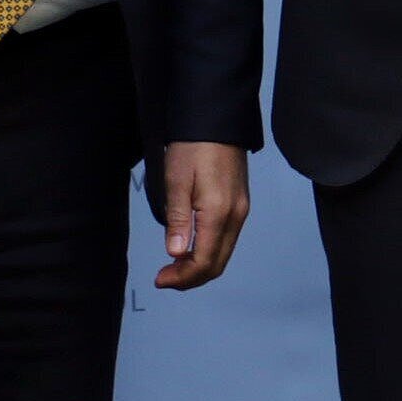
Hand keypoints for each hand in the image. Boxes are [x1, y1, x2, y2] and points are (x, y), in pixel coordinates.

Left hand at [154, 141, 249, 289]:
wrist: (217, 120)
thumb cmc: (192, 147)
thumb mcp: (176, 181)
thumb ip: (177, 219)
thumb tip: (176, 253)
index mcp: (219, 213)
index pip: (204, 261)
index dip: (182, 277)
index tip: (160, 279)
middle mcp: (236, 216)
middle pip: (218, 263)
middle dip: (191, 277)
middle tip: (164, 277)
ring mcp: (241, 210)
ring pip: (224, 253)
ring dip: (200, 266)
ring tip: (174, 265)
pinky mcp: (240, 204)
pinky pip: (227, 239)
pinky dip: (209, 251)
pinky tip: (191, 246)